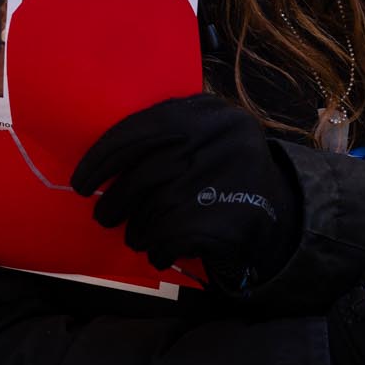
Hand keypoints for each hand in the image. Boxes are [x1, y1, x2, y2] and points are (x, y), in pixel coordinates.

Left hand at [72, 93, 300, 288]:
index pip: (140, 130)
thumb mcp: (203, 137)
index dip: (103, 158)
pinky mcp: (232, 216)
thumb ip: (163, 136)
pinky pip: (173, 236)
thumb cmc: (223, 175)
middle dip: (116, 200)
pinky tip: (159, 252)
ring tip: (137, 236)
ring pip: (157, 209)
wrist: (282, 214)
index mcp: (207, 112)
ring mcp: (229, 177)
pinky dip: (159, 249)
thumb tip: (101, 163)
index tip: (81, 181)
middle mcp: (220, 138)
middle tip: (104, 215)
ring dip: (138, 230)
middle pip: (145, 174)